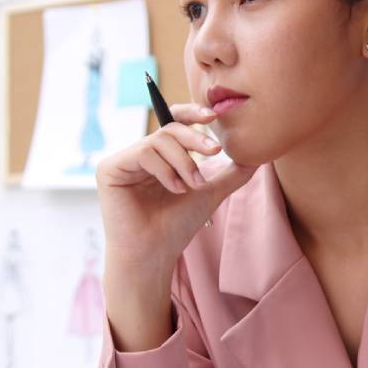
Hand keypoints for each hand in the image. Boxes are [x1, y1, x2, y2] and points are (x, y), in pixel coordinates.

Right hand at [96, 104, 257, 345]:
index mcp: (160, 156)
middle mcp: (140, 154)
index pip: (175, 122)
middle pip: (169, 127)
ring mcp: (124, 160)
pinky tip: (175, 189)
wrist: (156, 254)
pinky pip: (144, 152)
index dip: (193, 114)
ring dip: (184, 162)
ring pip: (160, 140)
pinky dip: (165, 169)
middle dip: (195, 138)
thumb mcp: (210, 192)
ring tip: (193, 185)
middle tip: (214, 151)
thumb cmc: (178, 225)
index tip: (215, 117)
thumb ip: (232, 172)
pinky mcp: (110, 168)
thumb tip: (257, 155)